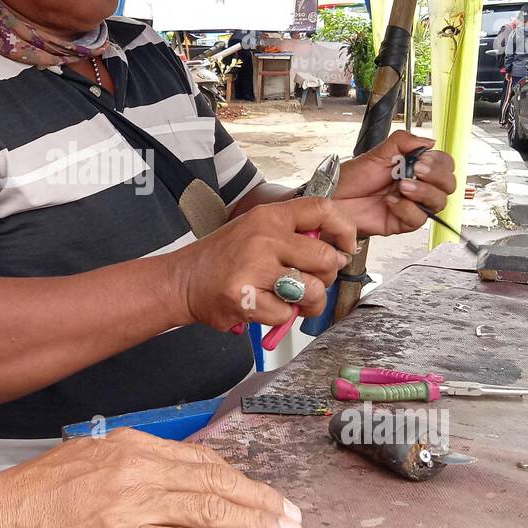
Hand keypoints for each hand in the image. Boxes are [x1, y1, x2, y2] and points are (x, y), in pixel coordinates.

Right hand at [0, 427, 302, 527]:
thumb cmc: (34, 498)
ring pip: (210, 509)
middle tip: (292, 518)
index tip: (261, 495)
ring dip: (254, 527)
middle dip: (260, 501)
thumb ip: (127, 470)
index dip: (238, 480)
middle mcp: (140, 465)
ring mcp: (136, 499)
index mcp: (132, 445)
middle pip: (216, 481)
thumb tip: (159, 485)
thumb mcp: (86, 463)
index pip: (200, 460)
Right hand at [169, 196, 357, 330]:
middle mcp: (263, 238)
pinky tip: (265, 308)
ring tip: (293, 300)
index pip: (322, 209)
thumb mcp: (256, 230)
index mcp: (269, 216)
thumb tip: (336, 251)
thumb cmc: (224, 257)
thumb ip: (293, 235)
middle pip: (325, 259)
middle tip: (313, 282)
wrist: (183, 280)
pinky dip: (280, 318)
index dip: (344, 230)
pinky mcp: (245, 298)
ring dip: (309, 303)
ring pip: (312, 290)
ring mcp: (253, 268)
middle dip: (327, 278)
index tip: (344, 248)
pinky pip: (285, 314)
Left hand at [333, 131, 455, 236]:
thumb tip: (429, 141)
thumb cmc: (353, 178)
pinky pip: (418, 219)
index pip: (444, 165)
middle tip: (417, 170)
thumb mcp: (378, 153)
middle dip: (436, 177)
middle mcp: (418, 186)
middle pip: (448, 185)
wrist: (334, 197)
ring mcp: (412, 205)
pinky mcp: (402, 222)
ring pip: (438, 202)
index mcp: (415, 167)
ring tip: (402, 186)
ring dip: (423, 192)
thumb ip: (403, 142)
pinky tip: (390, 202)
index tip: (422, 159)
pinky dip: (406, 208)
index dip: (439, 163)